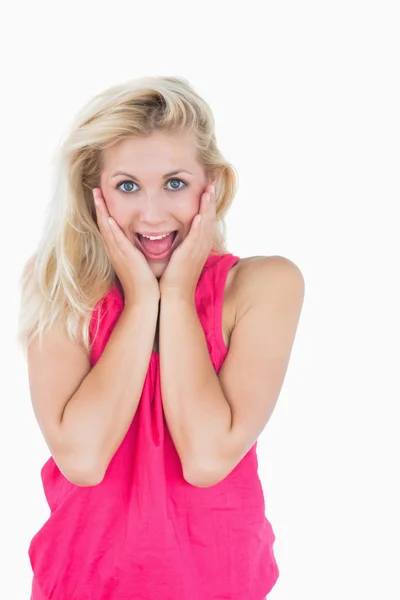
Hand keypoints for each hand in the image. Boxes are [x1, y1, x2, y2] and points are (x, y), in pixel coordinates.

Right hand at [93, 188, 159, 306]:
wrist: (144, 300)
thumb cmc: (144, 283)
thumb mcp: (139, 262)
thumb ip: (137, 251)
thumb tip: (140, 243)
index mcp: (118, 251)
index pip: (109, 227)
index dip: (104, 212)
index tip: (101, 197)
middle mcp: (115, 251)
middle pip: (103, 224)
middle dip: (99, 206)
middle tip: (95, 189)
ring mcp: (118, 254)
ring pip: (107, 229)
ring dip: (101, 212)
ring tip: (97, 195)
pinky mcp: (126, 258)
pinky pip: (117, 240)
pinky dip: (112, 229)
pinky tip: (109, 218)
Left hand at [159, 184, 215, 299]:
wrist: (174, 297)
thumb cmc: (174, 278)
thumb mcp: (179, 256)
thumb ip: (180, 242)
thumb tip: (175, 232)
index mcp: (199, 245)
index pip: (206, 218)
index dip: (208, 202)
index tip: (208, 187)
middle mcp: (202, 246)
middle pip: (209, 217)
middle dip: (211, 199)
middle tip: (213, 180)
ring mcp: (197, 251)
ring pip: (205, 224)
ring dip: (207, 207)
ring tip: (208, 190)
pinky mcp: (190, 256)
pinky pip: (196, 238)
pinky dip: (199, 226)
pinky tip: (199, 215)